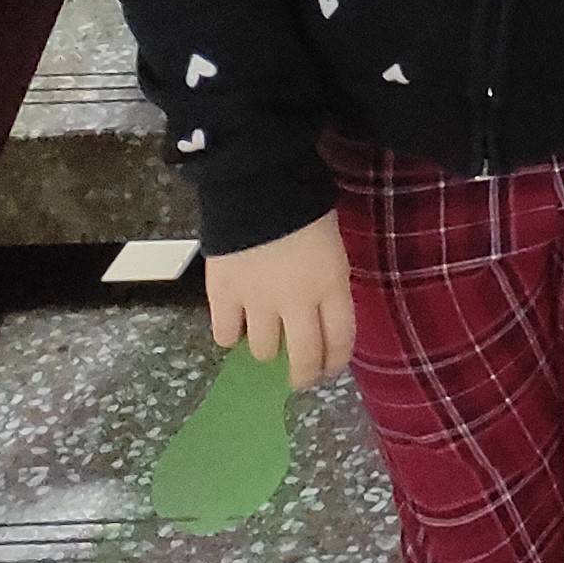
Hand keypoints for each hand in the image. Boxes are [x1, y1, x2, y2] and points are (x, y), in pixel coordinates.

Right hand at [204, 212, 353, 389]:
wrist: (258, 183)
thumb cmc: (304, 207)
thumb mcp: (331, 246)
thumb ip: (327, 284)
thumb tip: (317, 317)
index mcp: (332, 284)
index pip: (340, 340)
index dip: (335, 362)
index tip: (330, 371)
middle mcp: (297, 302)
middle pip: (305, 358)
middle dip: (303, 375)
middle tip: (299, 379)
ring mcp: (258, 302)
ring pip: (263, 350)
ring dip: (266, 348)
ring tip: (265, 337)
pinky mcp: (223, 296)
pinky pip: (225, 335)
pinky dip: (230, 335)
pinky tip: (233, 325)